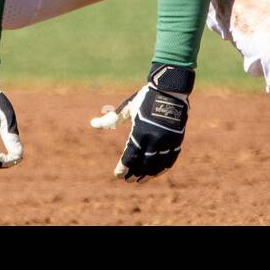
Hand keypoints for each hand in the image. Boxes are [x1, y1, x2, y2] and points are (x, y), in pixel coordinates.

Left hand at [91, 63, 193, 181]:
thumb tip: (92, 124)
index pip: (130, 156)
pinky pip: (170, 159)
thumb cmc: (145, 97)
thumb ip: (111, 119)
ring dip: (148, 175)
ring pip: (157, 165)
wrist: (170, 89)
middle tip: (127, 180)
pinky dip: (162, 168)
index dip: (123, 168)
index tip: (117, 175)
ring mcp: (167, 140)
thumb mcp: (128, 108)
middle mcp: (154, 139)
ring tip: (140, 180)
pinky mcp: (177, 140)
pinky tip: (156, 173)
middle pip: (143, 164)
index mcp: (140, 131)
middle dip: (134, 174)